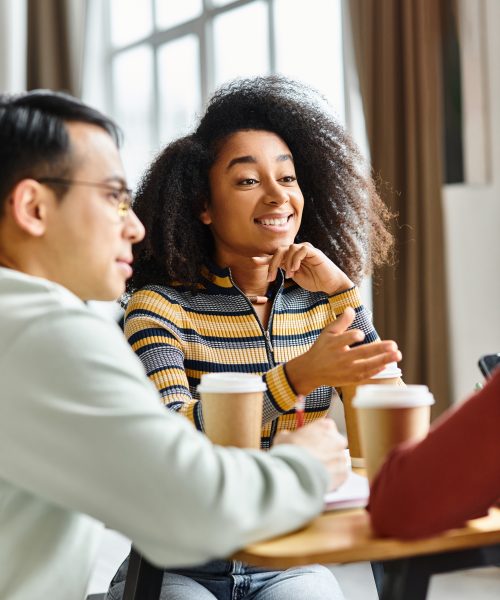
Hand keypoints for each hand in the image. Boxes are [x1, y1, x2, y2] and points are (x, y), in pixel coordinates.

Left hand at [252, 242, 352, 294]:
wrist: (330, 284)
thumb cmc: (314, 281)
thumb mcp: (295, 276)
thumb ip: (285, 269)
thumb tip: (272, 266)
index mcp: (292, 257)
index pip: (276, 255)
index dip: (265, 258)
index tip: (253, 261)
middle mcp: (297, 251)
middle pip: (280, 250)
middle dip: (272, 263)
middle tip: (270, 278)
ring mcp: (306, 250)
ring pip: (289, 248)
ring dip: (286, 263)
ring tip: (290, 275)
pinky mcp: (314, 252)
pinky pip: (302, 249)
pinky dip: (296, 259)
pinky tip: (296, 269)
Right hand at [274, 419, 348, 490]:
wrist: (296, 474)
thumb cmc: (289, 453)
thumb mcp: (283, 437)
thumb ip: (289, 435)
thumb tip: (287, 437)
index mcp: (325, 426)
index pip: (326, 426)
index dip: (317, 434)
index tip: (310, 440)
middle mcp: (337, 439)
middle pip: (333, 442)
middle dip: (325, 449)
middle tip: (312, 457)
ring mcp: (342, 457)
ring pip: (336, 460)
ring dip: (328, 464)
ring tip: (313, 471)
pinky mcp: (344, 473)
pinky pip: (338, 474)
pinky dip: (330, 477)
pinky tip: (318, 479)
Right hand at [286, 307, 401, 394]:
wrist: (311, 371)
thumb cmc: (321, 349)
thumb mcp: (327, 333)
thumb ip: (341, 322)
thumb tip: (351, 309)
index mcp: (333, 344)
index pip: (344, 339)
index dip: (352, 336)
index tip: (361, 334)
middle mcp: (340, 358)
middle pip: (361, 353)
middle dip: (379, 349)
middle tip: (394, 345)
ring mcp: (346, 370)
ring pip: (367, 366)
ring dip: (383, 360)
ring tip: (398, 355)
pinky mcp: (349, 379)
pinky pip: (366, 375)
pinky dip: (376, 370)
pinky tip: (387, 364)